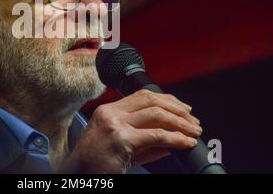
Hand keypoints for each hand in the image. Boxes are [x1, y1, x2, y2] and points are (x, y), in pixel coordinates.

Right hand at [62, 89, 201, 172]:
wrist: (78, 176)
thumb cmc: (95, 165)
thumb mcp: (120, 147)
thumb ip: (145, 141)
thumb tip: (172, 140)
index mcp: (108, 111)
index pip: (142, 95)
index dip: (167, 99)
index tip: (183, 108)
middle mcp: (111, 113)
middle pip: (151, 100)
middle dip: (177, 109)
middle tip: (193, 121)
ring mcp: (115, 125)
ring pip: (156, 115)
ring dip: (180, 122)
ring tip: (194, 132)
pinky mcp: (122, 140)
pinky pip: (156, 136)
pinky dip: (175, 138)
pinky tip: (185, 143)